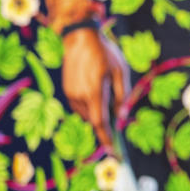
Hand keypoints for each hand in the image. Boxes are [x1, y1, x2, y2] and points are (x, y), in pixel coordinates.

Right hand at [61, 28, 128, 151]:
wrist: (79, 37)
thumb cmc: (104, 52)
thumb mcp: (120, 71)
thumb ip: (122, 95)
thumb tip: (121, 116)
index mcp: (94, 91)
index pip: (100, 123)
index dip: (107, 139)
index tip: (114, 153)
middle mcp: (79, 96)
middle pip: (95, 119)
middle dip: (106, 120)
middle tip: (116, 106)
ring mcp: (71, 94)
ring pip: (87, 113)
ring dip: (98, 110)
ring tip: (104, 87)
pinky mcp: (67, 90)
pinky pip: (81, 106)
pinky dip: (90, 104)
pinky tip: (95, 86)